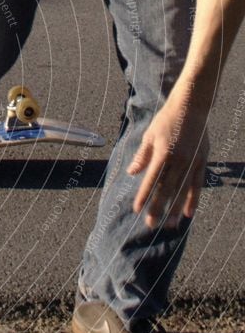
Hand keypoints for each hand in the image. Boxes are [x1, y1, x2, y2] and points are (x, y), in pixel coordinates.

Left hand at [127, 94, 209, 229]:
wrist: (191, 106)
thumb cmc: (166, 120)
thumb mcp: (149, 136)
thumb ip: (142, 156)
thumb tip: (132, 173)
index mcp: (163, 154)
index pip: (151, 181)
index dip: (144, 196)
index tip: (137, 210)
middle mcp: (179, 161)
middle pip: (166, 190)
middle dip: (158, 208)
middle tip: (151, 225)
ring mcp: (192, 162)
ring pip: (182, 191)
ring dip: (175, 209)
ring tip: (170, 225)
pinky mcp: (201, 161)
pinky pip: (197, 184)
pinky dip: (192, 199)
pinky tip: (188, 213)